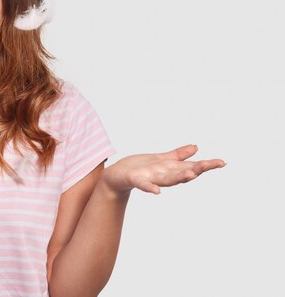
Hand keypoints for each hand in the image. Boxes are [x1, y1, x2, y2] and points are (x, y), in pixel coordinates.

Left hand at [100, 144, 225, 195]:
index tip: (222, 162)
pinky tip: (157, 192)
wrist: (116, 176)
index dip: (207, 165)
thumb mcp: (160, 159)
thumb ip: (177, 155)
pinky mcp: (136, 179)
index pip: (191, 167)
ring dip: (179, 177)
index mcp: (170, 169)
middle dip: (198, 169)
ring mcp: (150, 178)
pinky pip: (144, 185)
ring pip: (168, 179)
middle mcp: (163, 175)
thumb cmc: (138, 168)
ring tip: (191, 174)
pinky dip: (150, 188)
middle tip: (213, 165)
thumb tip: (196, 147)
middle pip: (183, 173)